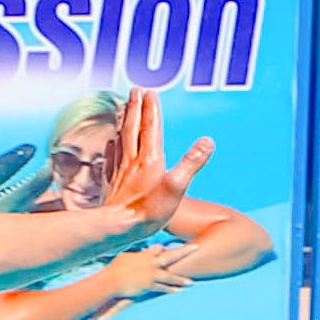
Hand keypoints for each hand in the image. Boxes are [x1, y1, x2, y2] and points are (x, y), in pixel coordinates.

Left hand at [94, 88, 215, 236]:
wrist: (117, 229)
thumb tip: (208, 141)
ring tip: (123, 107)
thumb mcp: (176, 187)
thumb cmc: (148, 211)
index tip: (149, 91)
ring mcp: (119, 171)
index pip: (151, 127)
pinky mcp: (111, 183)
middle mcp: (132, 160)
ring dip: (123, 121)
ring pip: (120, 138)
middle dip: (135, 107)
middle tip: (134, 89)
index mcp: (149, 158)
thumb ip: (192, 163)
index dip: (151, 108)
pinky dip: (112, 144)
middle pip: (133, 127)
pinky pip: (111, 157)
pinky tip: (111, 142)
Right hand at [97, 242, 197, 299]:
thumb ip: (131, 255)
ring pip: (170, 276)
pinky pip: (163, 287)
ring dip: (181, 280)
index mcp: (144, 254)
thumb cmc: (115, 269)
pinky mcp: (150, 284)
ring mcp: (152, 274)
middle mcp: (151, 262)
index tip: (166, 249)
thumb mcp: (124, 257)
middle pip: (171, 255)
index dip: (163, 249)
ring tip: (191, 283)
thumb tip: (131, 255)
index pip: (158, 248)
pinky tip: (178, 291)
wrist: (113, 280)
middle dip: (185, 251)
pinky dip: (170, 290)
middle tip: (196, 247)